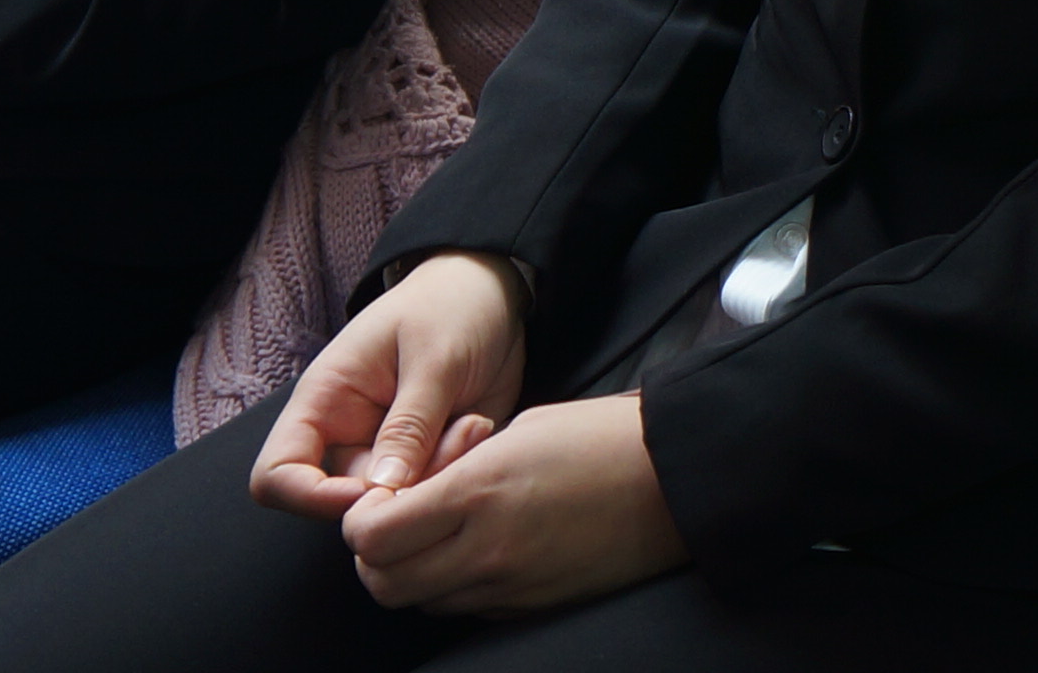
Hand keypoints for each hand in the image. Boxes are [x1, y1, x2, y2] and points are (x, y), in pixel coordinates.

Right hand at [256, 252, 531, 520]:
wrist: (491, 294)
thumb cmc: (449, 307)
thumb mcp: (434, 357)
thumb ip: (409, 425)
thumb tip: (383, 491)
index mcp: (325, 402)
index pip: (277, 474)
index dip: (310, 498)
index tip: (373, 492)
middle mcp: (347, 436)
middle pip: (348, 500)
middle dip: (405, 485)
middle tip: (460, 436)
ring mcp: (386, 452)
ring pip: (396, 501)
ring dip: (439, 474)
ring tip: (475, 424)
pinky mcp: (424, 460)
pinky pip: (432, 491)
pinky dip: (458, 471)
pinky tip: (480, 427)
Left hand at [338, 391, 687, 614]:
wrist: (675, 478)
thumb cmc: (600, 437)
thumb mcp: (517, 429)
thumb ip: (455, 468)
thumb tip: (413, 497)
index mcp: (478, 493)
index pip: (372, 539)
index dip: (362, 522)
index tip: (382, 498)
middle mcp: (485, 550)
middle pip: (384, 584)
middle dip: (376, 556)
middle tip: (398, 522)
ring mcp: (510, 587)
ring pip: (422, 601)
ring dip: (415, 573)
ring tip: (444, 533)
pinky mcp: (531, 607)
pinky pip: (466, 609)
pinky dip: (456, 586)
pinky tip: (481, 549)